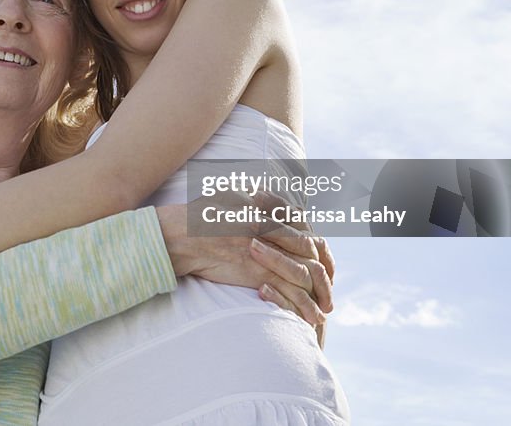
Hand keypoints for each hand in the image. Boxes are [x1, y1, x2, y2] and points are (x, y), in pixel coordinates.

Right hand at [156, 200, 332, 327]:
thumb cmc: (198, 215)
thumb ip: (249, 196)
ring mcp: (266, 253)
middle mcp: (271, 231)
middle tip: (328, 287)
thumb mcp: (228, 195)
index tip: (320, 259)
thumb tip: (259, 193)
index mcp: (267, 212)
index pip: (303, 229)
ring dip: (317, 294)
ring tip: (324, 309)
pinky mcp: (257, 275)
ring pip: (304, 274)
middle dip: (324, 273)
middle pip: (310, 252)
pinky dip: (302, 306)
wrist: (181, 235)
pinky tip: (310, 317)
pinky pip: (288, 292)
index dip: (315, 247)